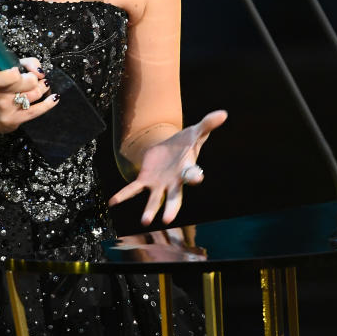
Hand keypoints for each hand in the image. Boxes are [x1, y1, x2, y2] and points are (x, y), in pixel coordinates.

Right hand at [0, 57, 56, 133]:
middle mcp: (0, 96)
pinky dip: (49, 102)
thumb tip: (41, 71)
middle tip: (31, 78)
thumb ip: (24, 63)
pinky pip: (38, 110)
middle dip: (34, 78)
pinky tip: (54, 97)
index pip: (12, 73)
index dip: (23, 70)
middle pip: (30, 82)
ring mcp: (7, 110)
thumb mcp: (2, 70)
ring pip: (36, 94)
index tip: (23, 70)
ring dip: (42, 87)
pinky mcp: (15, 121)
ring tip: (40, 85)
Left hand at [108, 110, 226, 225]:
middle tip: (167, 220)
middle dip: (171, 208)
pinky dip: (123, 195)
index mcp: (187, 170)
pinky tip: (113, 201)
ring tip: (145, 221)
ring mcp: (159, 184)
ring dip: (149, 210)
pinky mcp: (145, 180)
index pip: (193, 175)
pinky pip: (133, 189)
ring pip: (154, 200)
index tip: (197, 178)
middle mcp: (174, 182)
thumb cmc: (186, 142)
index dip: (195, 176)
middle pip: (174, 198)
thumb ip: (207, 124)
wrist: (169, 148)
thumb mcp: (195, 131)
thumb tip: (223, 113)